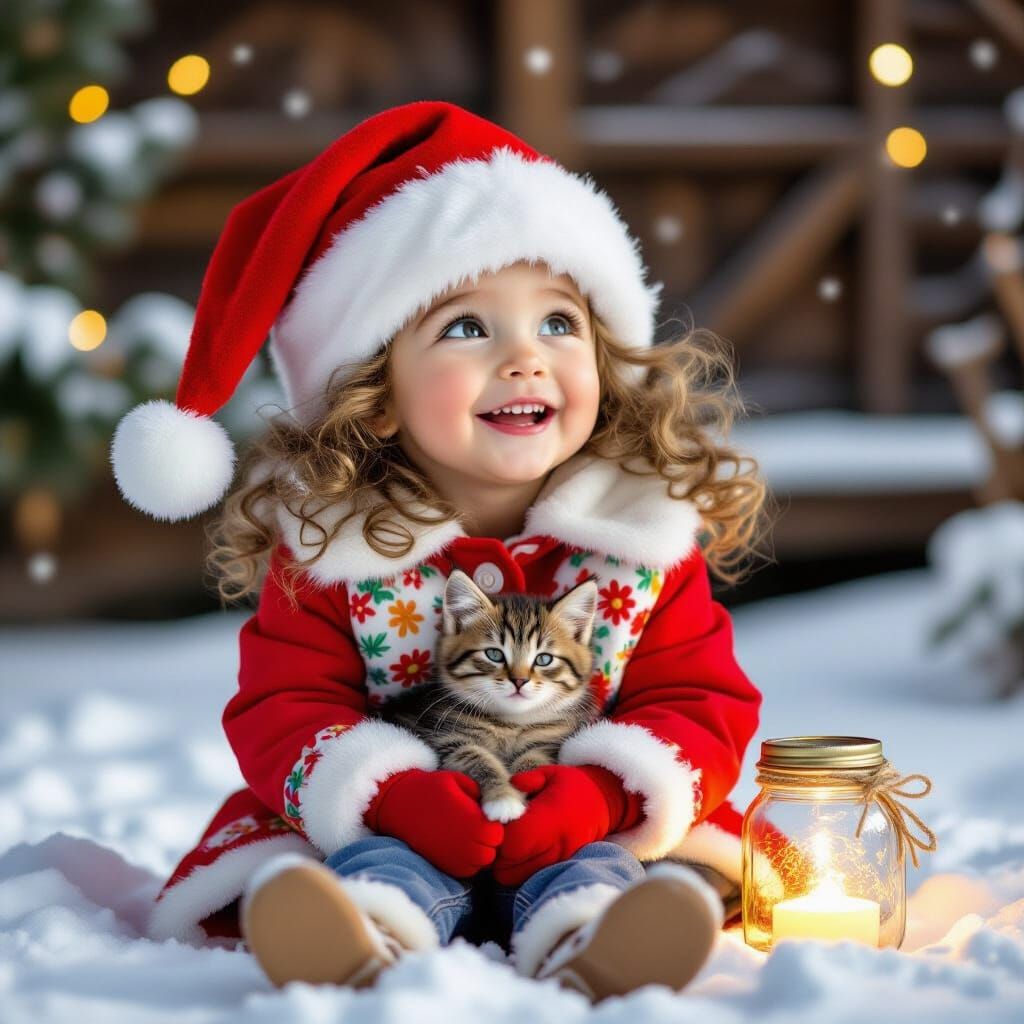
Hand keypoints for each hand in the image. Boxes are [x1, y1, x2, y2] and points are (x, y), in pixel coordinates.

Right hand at [363, 767, 503, 877]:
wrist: (398, 805)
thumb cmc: (433, 788)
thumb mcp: (461, 779)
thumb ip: (486, 791)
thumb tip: (507, 807)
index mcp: (476, 824)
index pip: (500, 833)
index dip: (492, 822)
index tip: (480, 811)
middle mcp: (469, 847)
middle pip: (493, 850)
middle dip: (487, 838)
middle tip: (471, 821)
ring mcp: (456, 861)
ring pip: (482, 862)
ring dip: (478, 849)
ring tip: (462, 830)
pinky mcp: (446, 868)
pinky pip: (468, 870)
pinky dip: (466, 859)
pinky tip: (455, 841)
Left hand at [492, 764, 644, 886]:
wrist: (605, 803)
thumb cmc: (573, 785)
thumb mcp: (552, 773)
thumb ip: (529, 778)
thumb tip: (511, 784)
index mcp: (552, 817)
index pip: (514, 841)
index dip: (498, 837)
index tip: (497, 824)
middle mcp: (557, 844)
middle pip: (510, 867)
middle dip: (498, 854)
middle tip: (499, 836)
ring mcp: (560, 859)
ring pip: (518, 877)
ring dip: (507, 864)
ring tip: (511, 844)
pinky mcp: (562, 867)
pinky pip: (531, 877)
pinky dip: (520, 869)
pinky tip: (522, 852)